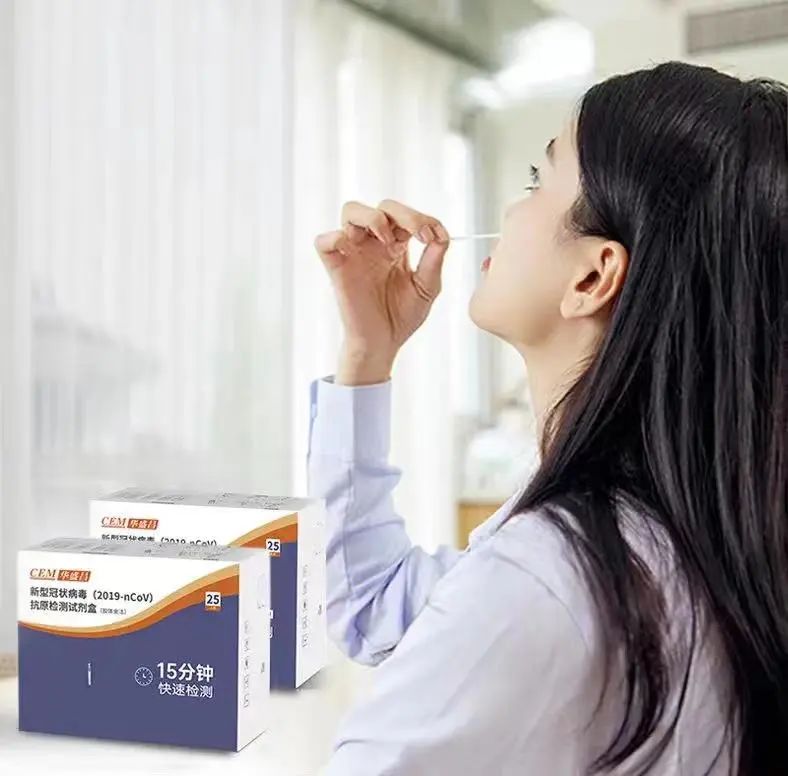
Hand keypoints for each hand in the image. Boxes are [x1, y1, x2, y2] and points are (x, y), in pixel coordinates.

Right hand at [314, 199, 449, 367]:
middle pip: (382, 207)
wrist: (384, 343)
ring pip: (351, 210)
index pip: (405, 216)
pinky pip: (324, 241)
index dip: (421, 218)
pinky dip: (336, 237)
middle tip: (418, 234)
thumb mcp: (427, 286)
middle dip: (404, 214)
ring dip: (373, 218)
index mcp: (395, 246)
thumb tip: (440, 231)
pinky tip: (354, 250)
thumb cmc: (403, 317)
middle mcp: (373, 245)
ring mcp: (353, 253)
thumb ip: (435, 258)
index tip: (434, 236)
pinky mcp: (336, 268)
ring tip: (389, 241)